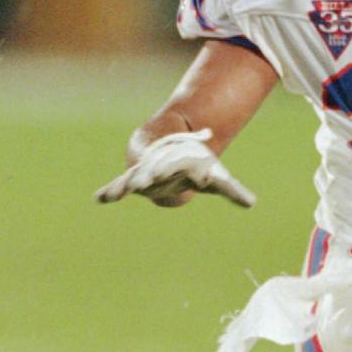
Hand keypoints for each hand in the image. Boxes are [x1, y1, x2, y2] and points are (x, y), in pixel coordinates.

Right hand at [95, 128, 255, 207]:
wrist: (173, 148)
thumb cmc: (197, 165)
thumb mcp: (214, 176)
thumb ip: (231, 189)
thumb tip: (252, 203)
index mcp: (180, 162)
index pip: (177, 165)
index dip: (172, 169)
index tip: (166, 173)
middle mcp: (160, 165)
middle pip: (152, 169)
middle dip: (146, 175)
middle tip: (140, 181)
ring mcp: (145, 172)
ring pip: (132, 177)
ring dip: (122, 186)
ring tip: (112, 194)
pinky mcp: (134, 181)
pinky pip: (120, 186)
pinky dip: (109, 192)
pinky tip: (98, 199)